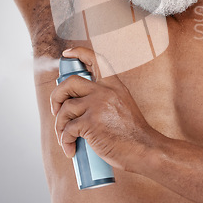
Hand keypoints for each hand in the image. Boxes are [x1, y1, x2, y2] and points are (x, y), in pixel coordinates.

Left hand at [50, 47, 156, 171]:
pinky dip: (64, 141)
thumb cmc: (134, 134)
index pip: (96, 59)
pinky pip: (67, 129)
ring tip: (65, 138)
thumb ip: (107, 99)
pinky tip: (70, 149)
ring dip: (59, 125)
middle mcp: (105, 91)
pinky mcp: (91, 123)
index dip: (79, 53)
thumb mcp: (124, 105)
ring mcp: (97, 106)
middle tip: (56, 110)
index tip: (66, 54)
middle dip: (57, 96)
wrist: (145, 149)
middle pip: (70, 82)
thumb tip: (81, 104)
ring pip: (65, 109)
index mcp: (114, 85)